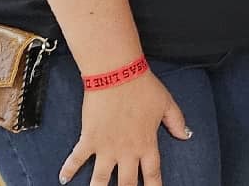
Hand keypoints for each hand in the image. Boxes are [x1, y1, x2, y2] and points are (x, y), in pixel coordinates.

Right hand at [60, 72, 190, 185]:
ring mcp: (106, 147)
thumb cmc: (142, 86)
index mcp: (147, 143)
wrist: (117, 74)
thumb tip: (186, 135)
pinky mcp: (89, 138)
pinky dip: (68, 169)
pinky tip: (63, 179)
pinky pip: (77, 158)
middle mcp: (127, 151)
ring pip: (101, 179)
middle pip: (128, 183)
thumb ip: (177, 121)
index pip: (153, 174)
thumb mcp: (166, 103)